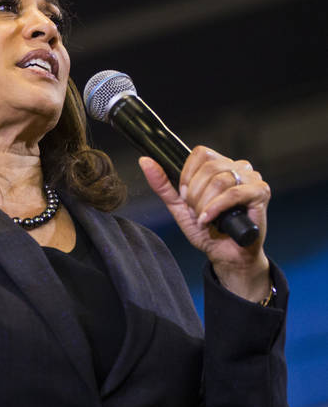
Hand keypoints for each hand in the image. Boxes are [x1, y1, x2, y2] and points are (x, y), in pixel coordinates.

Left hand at [139, 147, 270, 300]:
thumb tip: (145, 161)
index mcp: (220, 166)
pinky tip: (209, 220)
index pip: (201, 153)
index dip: (188, 175)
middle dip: (195, 194)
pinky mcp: (261, 193)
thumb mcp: (178, 205)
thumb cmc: (206, 229)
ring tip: (204, 219)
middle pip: (209, 168)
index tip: (185, 196)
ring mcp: (252, 179)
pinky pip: (232, 194)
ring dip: (204, 204)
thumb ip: (163, 184)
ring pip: (220, 180)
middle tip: (196, 212)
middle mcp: (238, 167)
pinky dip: (215, 208)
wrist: (225, 253)